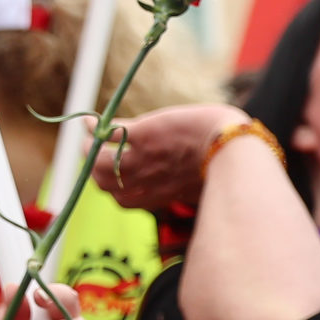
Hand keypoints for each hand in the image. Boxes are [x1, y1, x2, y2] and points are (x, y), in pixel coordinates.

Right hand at [93, 104, 237, 210]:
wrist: (232, 146)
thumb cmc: (225, 168)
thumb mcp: (198, 187)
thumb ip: (183, 189)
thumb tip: (186, 191)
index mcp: (155, 196)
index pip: (119, 198)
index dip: (112, 187)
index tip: (112, 174)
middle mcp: (142, 181)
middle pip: (100, 182)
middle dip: (94, 169)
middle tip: (95, 152)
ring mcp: (139, 158)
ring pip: (95, 160)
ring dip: (88, 148)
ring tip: (90, 136)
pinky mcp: (141, 134)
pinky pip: (106, 133)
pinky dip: (92, 127)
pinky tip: (89, 120)